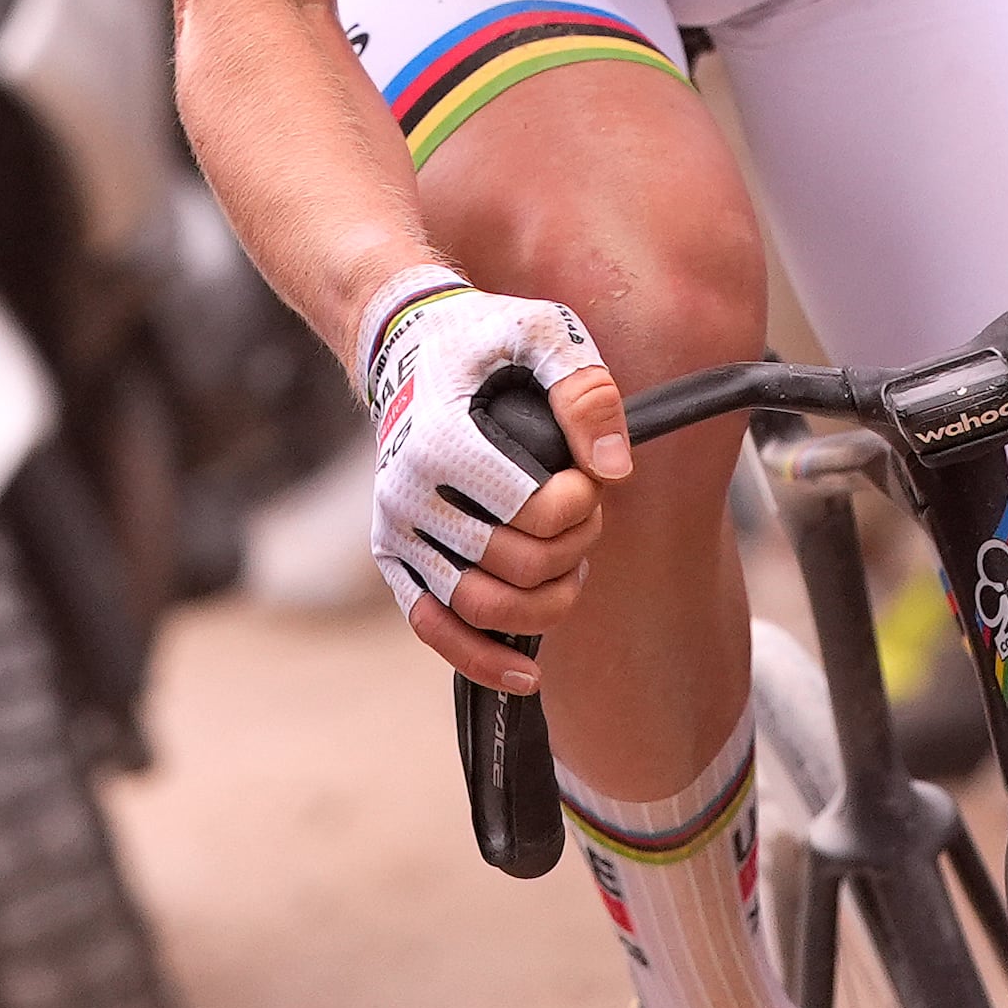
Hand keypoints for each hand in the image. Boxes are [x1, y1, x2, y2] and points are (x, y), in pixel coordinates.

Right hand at [360, 278, 631, 688]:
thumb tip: (613, 471)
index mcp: (443, 440)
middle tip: (586, 513)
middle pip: (516, 564)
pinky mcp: (393, 556)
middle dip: (573, 549)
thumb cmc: (480, 337)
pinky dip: (480, 660)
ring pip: (481, 607)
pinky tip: (527, 676)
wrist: (402, 343)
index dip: (580, 505)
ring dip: (546, 601)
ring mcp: (396, 531)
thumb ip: (586, 390)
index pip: (533, 511)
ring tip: (572, 569)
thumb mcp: (542, 331)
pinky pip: (433, 627)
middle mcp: (409, 493)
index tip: (588, 479)